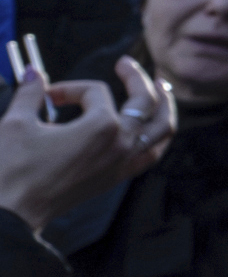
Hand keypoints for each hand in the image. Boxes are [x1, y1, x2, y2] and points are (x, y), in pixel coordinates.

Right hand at [0, 61, 174, 229]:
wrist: (12, 212)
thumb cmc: (12, 168)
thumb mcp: (17, 122)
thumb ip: (30, 92)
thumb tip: (34, 73)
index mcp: (103, 127)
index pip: (95, 92)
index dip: (69, 88)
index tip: (46, 96)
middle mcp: (122, 144)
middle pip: (145, 102)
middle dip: (136, 78)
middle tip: (126, 64)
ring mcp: (123, 163)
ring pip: (161, 130)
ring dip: (164, 107)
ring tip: (162, 90)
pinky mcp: (116, 178)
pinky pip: (151, 154)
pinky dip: (156, 137)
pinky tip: (151, 129)